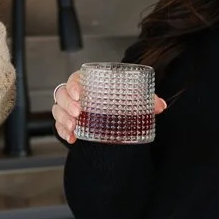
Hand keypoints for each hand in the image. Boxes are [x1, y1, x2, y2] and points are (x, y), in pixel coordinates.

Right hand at [51, 71, 166, 143]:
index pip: (74, 79)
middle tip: (79, 114)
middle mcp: (75, 95)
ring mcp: (69, 109)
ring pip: (58, 110)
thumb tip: (160, 106)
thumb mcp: (132, 99)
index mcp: (88, 82)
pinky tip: (72, 138)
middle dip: (67, 105)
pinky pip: (59, 126)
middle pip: (62, 95)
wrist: (114, 118)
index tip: (79, 94)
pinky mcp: (68, 123)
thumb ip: (146, 100)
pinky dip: (63, 132)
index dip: (73, 85)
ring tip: (74, 128)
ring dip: (64, 119)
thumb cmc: (119, 101)